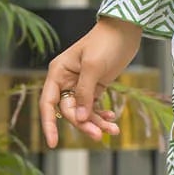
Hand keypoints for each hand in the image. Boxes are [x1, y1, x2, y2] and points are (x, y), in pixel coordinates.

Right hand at [40, 15, 143, 146]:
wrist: (125, 30)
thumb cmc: (105, 43)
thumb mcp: (93, 67)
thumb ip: (84, 93)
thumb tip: (78, 117)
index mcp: (58, 73)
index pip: (48, 104)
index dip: (49, 124)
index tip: (53, 144)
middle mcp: (66, 81)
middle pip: (69, 112)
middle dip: (84, 124)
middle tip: (100, 135)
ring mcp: (80, 85)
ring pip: (83, 112)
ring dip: (96, 122)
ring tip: (113, 131)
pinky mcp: (95, 87)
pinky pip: (93, 107)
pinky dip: (102, 115)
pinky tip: (112, 119)